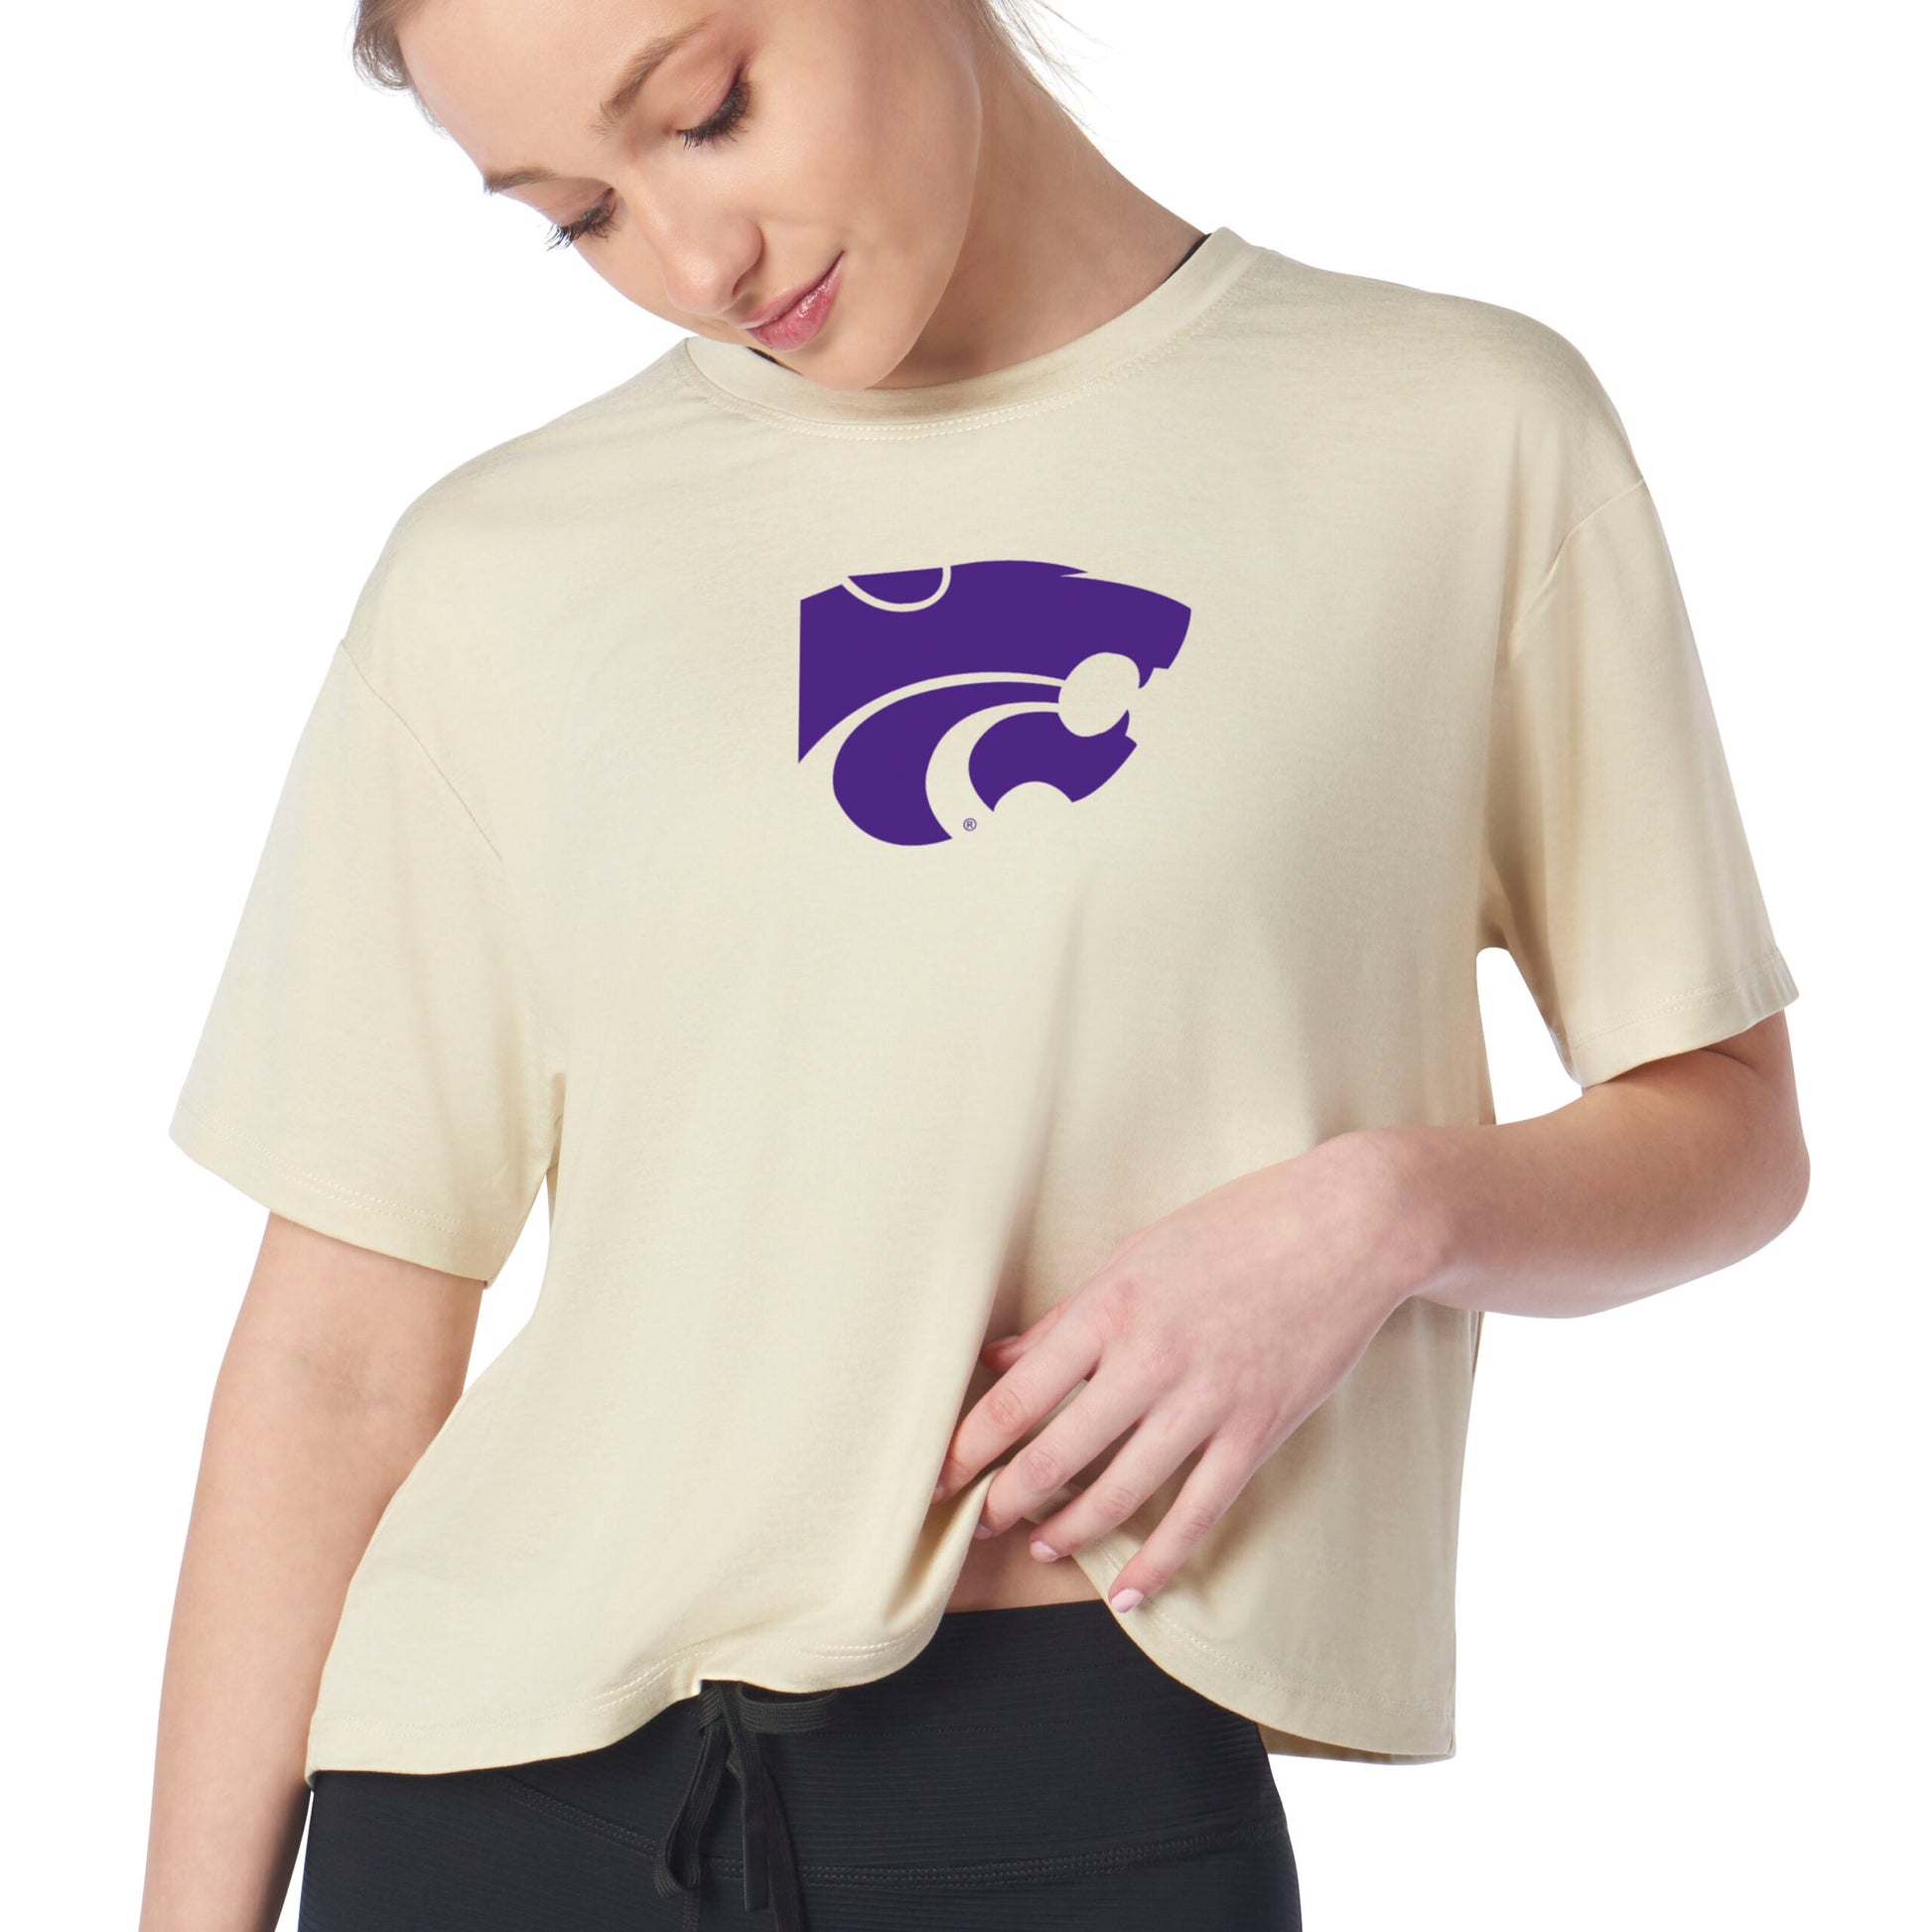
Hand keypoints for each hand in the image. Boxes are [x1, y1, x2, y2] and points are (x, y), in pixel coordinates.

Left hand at [929, 1128, 1442, 1611]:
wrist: (1347, 1227)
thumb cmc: (1236, 1228)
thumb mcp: (1138, 1254)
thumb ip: (1069, 1316)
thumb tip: (1001, 1357)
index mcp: (1110, 1307)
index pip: (1017, 1396)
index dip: (969, 1447)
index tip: (939, 1476)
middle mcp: (1150, 1359)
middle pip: (1057, 1454)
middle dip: (1006, 1499)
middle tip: (977, 1525)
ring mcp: (1207, 1400)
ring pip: (1120, 1493)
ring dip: (1068, 1531)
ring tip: (1038, 1546)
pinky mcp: (1258, 1431)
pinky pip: (1198, 1513)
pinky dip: (1159, 1560)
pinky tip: (1128, 1590)